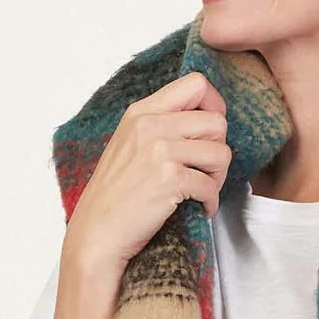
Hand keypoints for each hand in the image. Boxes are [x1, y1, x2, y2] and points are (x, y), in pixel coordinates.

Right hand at [63, 71, 232, 273]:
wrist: (96, 233)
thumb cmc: (115, 196)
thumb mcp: (130, 144)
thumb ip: (161, 125)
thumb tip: (206, 119)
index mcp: (142, 112)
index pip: (196, 84)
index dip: (214, 107)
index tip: (209, 133)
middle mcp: (150, 125)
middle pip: (217, 122)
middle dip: (218, 150)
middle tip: (206, 172)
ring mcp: (159, 151)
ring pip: (221, 152)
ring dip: (218, 177)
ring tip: (202, 191)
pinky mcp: (169, 179)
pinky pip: (211, 186)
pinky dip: (210, 202)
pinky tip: (198, 209)